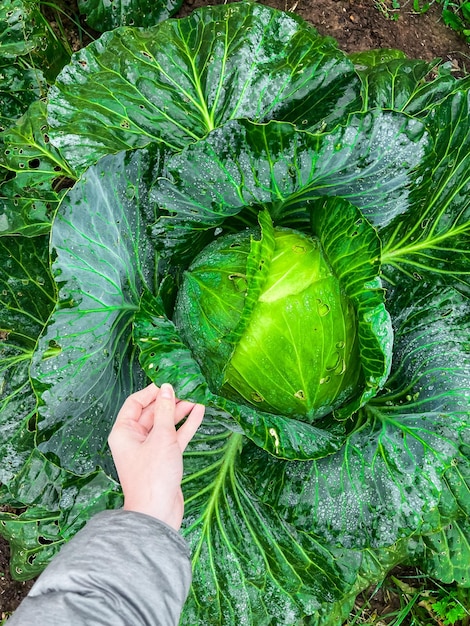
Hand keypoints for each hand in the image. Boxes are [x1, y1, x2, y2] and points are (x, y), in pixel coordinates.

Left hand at [108, 382, 204, 530]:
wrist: (157, 513)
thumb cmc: (153, 476)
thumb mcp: (161, 438)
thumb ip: (166, 411)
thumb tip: (167, 389)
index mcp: (124, 432)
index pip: (135, 403)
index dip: (152, 392)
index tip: (169, 382)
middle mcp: (135, 439)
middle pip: (152, 412)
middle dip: (170, 401)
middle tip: (188, 388)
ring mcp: (150, 449)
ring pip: (166, 424)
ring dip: (180, 412)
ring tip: (197, 398)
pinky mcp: (164, 458)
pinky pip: (175, 436)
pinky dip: (186, 425)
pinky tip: (199, 412)